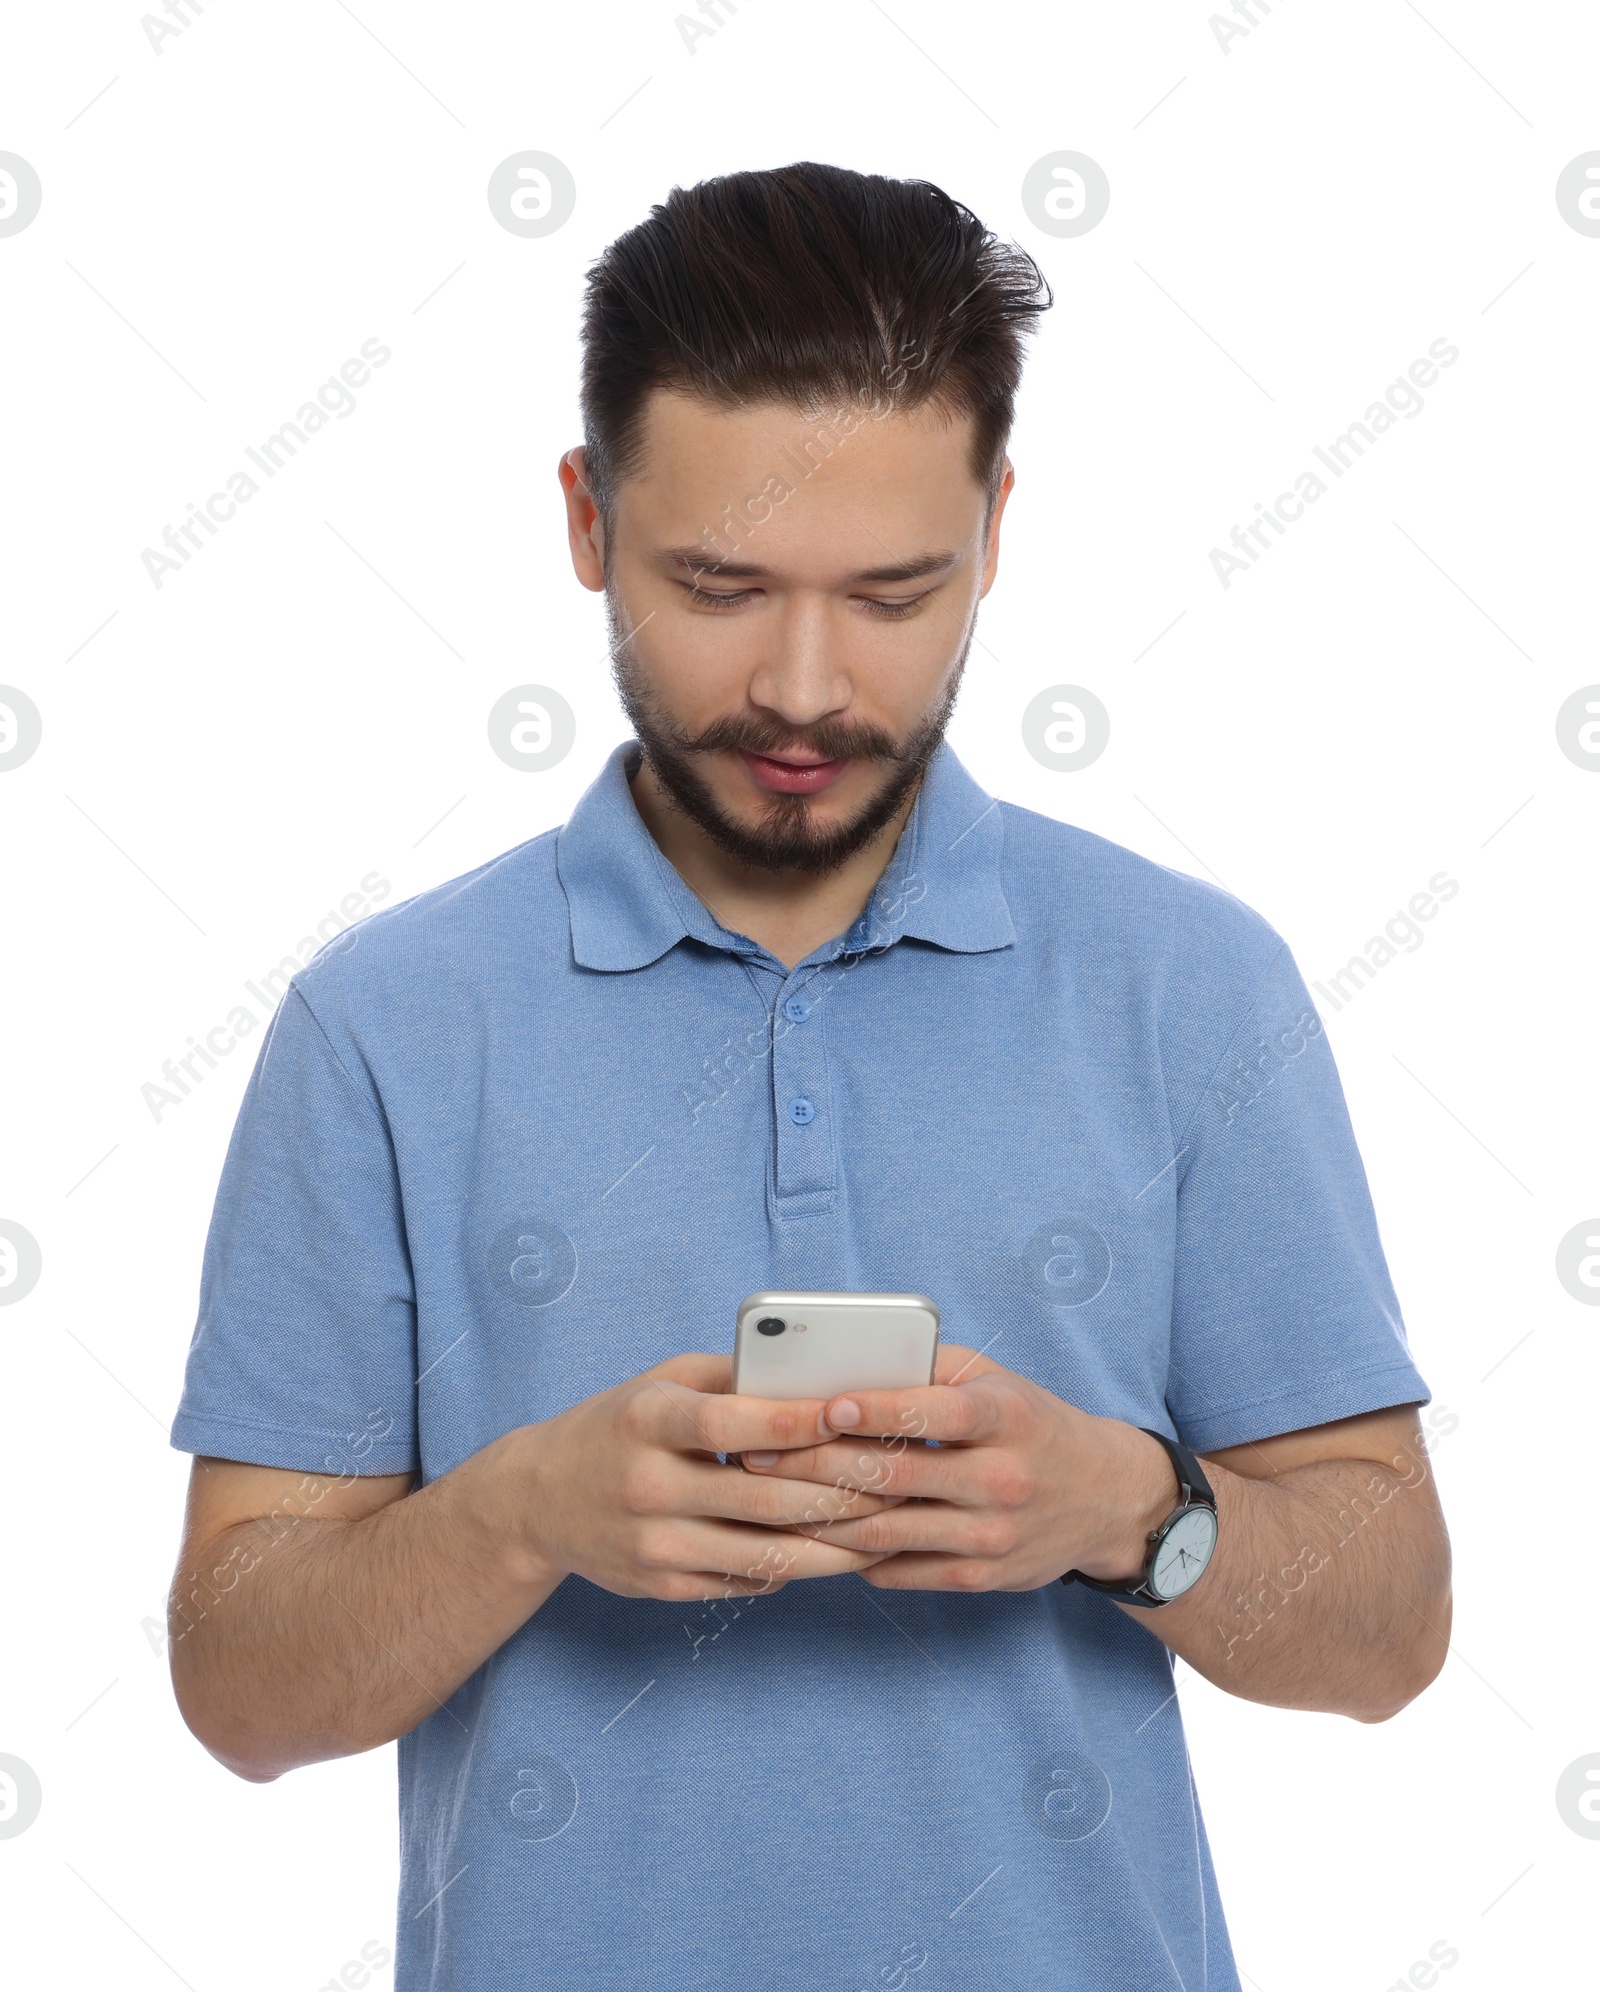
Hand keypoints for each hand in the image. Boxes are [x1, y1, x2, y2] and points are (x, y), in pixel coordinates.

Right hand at [505, 1354, 904, 1602]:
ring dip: (836, 1546)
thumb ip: (731, 1375)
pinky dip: (796, 1567)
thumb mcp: (660, 1382)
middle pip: (765, 1497)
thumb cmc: (617, 1426)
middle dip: (842, 1493)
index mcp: (646, 1421)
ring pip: (767, 1553)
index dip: (795, 1420)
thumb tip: (813, 1370)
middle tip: (898, 1482)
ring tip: (886, 1530)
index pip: (729, 1424)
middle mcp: (647, 1486)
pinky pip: (747, 1581)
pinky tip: (836, 1553)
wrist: (537, 1501)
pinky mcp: (663, 1586)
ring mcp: (654, 1544)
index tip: (852, 1411)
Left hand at [740, 1343, 1176, 1592]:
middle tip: (757, 1455)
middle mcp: (1002, 1478)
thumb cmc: (1034, 1426)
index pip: (933, 1412)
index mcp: (1006, 1418)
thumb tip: (850, 1360)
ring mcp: (992, 1535)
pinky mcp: (982, 1578)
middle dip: (818, 1466)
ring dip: (821, 1516)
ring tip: (770, 1498)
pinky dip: (854, 1555)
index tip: (822, 1406)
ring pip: (887, 1530)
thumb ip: (932, 1369)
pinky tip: (814, 1536)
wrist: (1110, 1499)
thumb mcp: (999, 1382)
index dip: (876, 1410)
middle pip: (894, 1476)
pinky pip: (902, 1570)